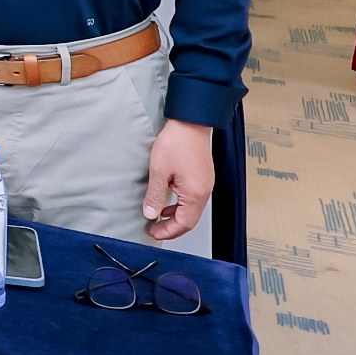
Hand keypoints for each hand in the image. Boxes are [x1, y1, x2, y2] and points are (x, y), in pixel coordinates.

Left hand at [145, 118, 215, 241]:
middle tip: (155, 228)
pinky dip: (180, 204)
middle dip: (172, 227)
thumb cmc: (177, 142)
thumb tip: (150, 214)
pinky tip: (168, 200)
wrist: (191, 121)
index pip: (184, 224)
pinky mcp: (203, 176)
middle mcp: (204, 192)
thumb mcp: (159, 171)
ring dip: (176, 216)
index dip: (168, 232)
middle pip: (189, 220)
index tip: (153, 233)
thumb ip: (155, 195)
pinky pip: (193, 198)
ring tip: (158, 216)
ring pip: (192, 209)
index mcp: (195, 194)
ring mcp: (205, 184)